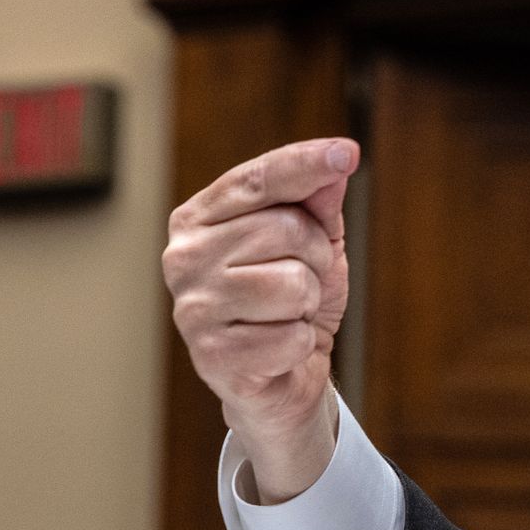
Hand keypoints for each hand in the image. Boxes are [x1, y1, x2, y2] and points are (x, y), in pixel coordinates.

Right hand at [163, 138, 357, 501]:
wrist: (281, 377)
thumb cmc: (291, 303)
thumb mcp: (313, 245)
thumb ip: (316, 202)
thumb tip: (335, 160)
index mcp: (198, 219)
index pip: (258, 179)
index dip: (304, 163)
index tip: (346, 152)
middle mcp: (182, 256)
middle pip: (286, 229)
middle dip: (316, 258)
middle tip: (303, 282)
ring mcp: (192, 306)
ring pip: (294, 284)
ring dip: (308, 304)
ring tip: (287, 315)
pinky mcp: (211, 355)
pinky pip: (292, 336)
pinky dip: (301, 344)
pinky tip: (278, 348)